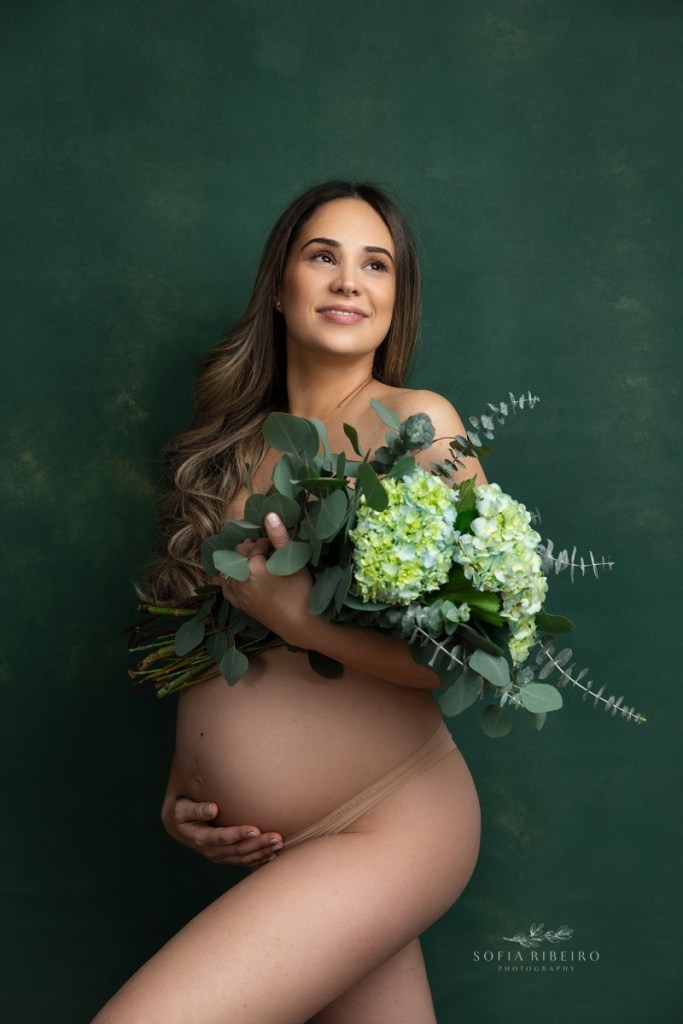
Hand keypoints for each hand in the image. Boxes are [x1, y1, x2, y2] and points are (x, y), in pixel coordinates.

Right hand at [162, 796, 283, 866]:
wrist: (179, 826)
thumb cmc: (181, 813)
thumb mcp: (181, 809)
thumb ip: (196, 809)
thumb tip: (214, 808)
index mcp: (200, 838)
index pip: (223, 838)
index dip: (239, 834)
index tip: (255, 829)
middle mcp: (211, 851)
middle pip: (238, 850)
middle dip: (259, 845)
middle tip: (277, 837)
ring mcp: (220, 856)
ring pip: (244, 857)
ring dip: (262, 852)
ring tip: (280, 844)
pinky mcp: (226, 857)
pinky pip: (244, 861)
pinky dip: (259, 860)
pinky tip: (273, 855)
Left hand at [221, 513, 313, 645]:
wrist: (301, 624)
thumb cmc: (301, 591)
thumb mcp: (292, 561)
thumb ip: (279, 537)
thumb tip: (269, 515)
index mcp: (252, 567)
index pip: (256, 544)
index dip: (268, 542)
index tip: (278, 546)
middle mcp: (239, 580)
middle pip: (239, 553)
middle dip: (252, 549)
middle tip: (268, 552)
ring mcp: (237, 594)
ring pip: (229, 568)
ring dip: (239, 561)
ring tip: (256, 562)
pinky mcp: (239, 605)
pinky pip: (226, 586)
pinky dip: (230, 577)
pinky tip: (241, 576)